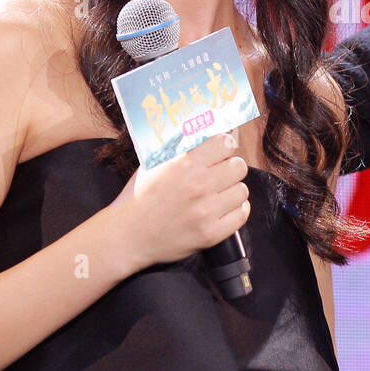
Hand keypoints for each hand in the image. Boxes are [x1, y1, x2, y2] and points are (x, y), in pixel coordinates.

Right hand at [103, 132, 251, 274]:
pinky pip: (241, 215)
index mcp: (185, 164)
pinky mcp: (211, 233)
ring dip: (232, 191)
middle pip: (239, 166)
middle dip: (230, 168)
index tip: (220, 152)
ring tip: (218, 194)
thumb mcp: (154, 163)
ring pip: (242, 191)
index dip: (225, 146)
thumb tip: (205, 135)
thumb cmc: (139, 197)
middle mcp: (199, 185)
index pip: (226, 143)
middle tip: (220, 174)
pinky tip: (222, 209)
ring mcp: (206, 211)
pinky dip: (235, 211)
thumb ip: (181, 150)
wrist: (127, 235)